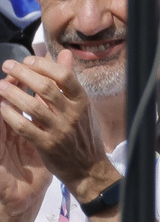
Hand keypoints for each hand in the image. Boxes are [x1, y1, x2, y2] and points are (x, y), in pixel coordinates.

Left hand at [0, 51, 114, 201]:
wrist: (89, 168)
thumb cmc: (83, 134)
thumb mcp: (82, 106)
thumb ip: (69, 81)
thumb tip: (64, 53)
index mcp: (82, 102)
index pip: (64, 76)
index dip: (43, 65)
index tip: (28, 61)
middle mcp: (73, 115)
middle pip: (45, 87)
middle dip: (22, 73)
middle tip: (8, 66)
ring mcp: (60, 130)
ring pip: (32, 106)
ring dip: (12, 92)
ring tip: (0, 86)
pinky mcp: (47, 145)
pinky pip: (24, 126)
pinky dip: (10, 114)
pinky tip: (3, 107)